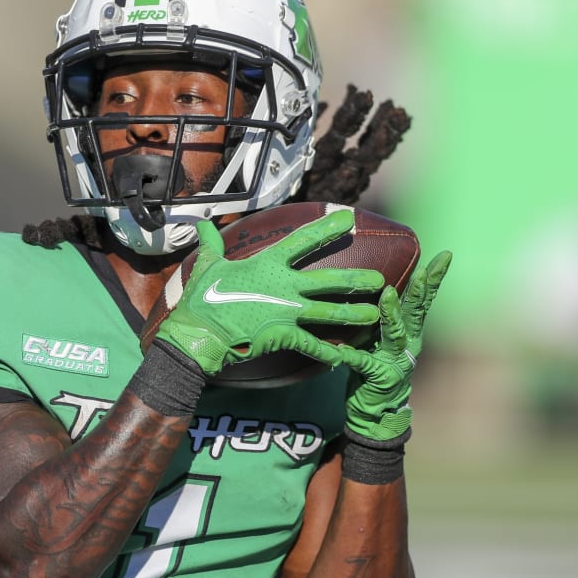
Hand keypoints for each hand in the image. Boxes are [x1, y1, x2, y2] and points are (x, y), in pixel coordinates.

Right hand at [155, 211, 384, 376]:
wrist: (198, 334)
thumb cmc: (201, 299)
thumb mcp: (207, 266)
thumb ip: (211, 243)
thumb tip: (202, 222)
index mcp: (268, 264)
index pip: (304, 241)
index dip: (328, 228)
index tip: (349, 218)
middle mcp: (284, 286)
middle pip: (330, 281)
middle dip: (357, 281)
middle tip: (380, 280)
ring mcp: (286, 312)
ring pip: (330, 313)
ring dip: (354, 315)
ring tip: (375, 316)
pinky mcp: (283, 336)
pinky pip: (312, 346)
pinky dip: (327, 353)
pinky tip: (343, 358)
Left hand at [311, 250, 451, 441]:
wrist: (375, 411)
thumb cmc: (376, 367)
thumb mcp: (381, 338)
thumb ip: (382, 317)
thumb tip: (376, 283)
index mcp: (410, 331)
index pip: (422, 300)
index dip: (434, 278)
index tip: (444, 255)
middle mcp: (408, 343)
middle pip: (416, 312)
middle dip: (421, 290)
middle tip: (424, 270)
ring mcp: (396, 361)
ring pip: (394, 334)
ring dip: (391, 313)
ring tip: (386, 294)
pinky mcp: (379, 377)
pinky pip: (363, 363)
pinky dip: (351, 355)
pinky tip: (342, 350)